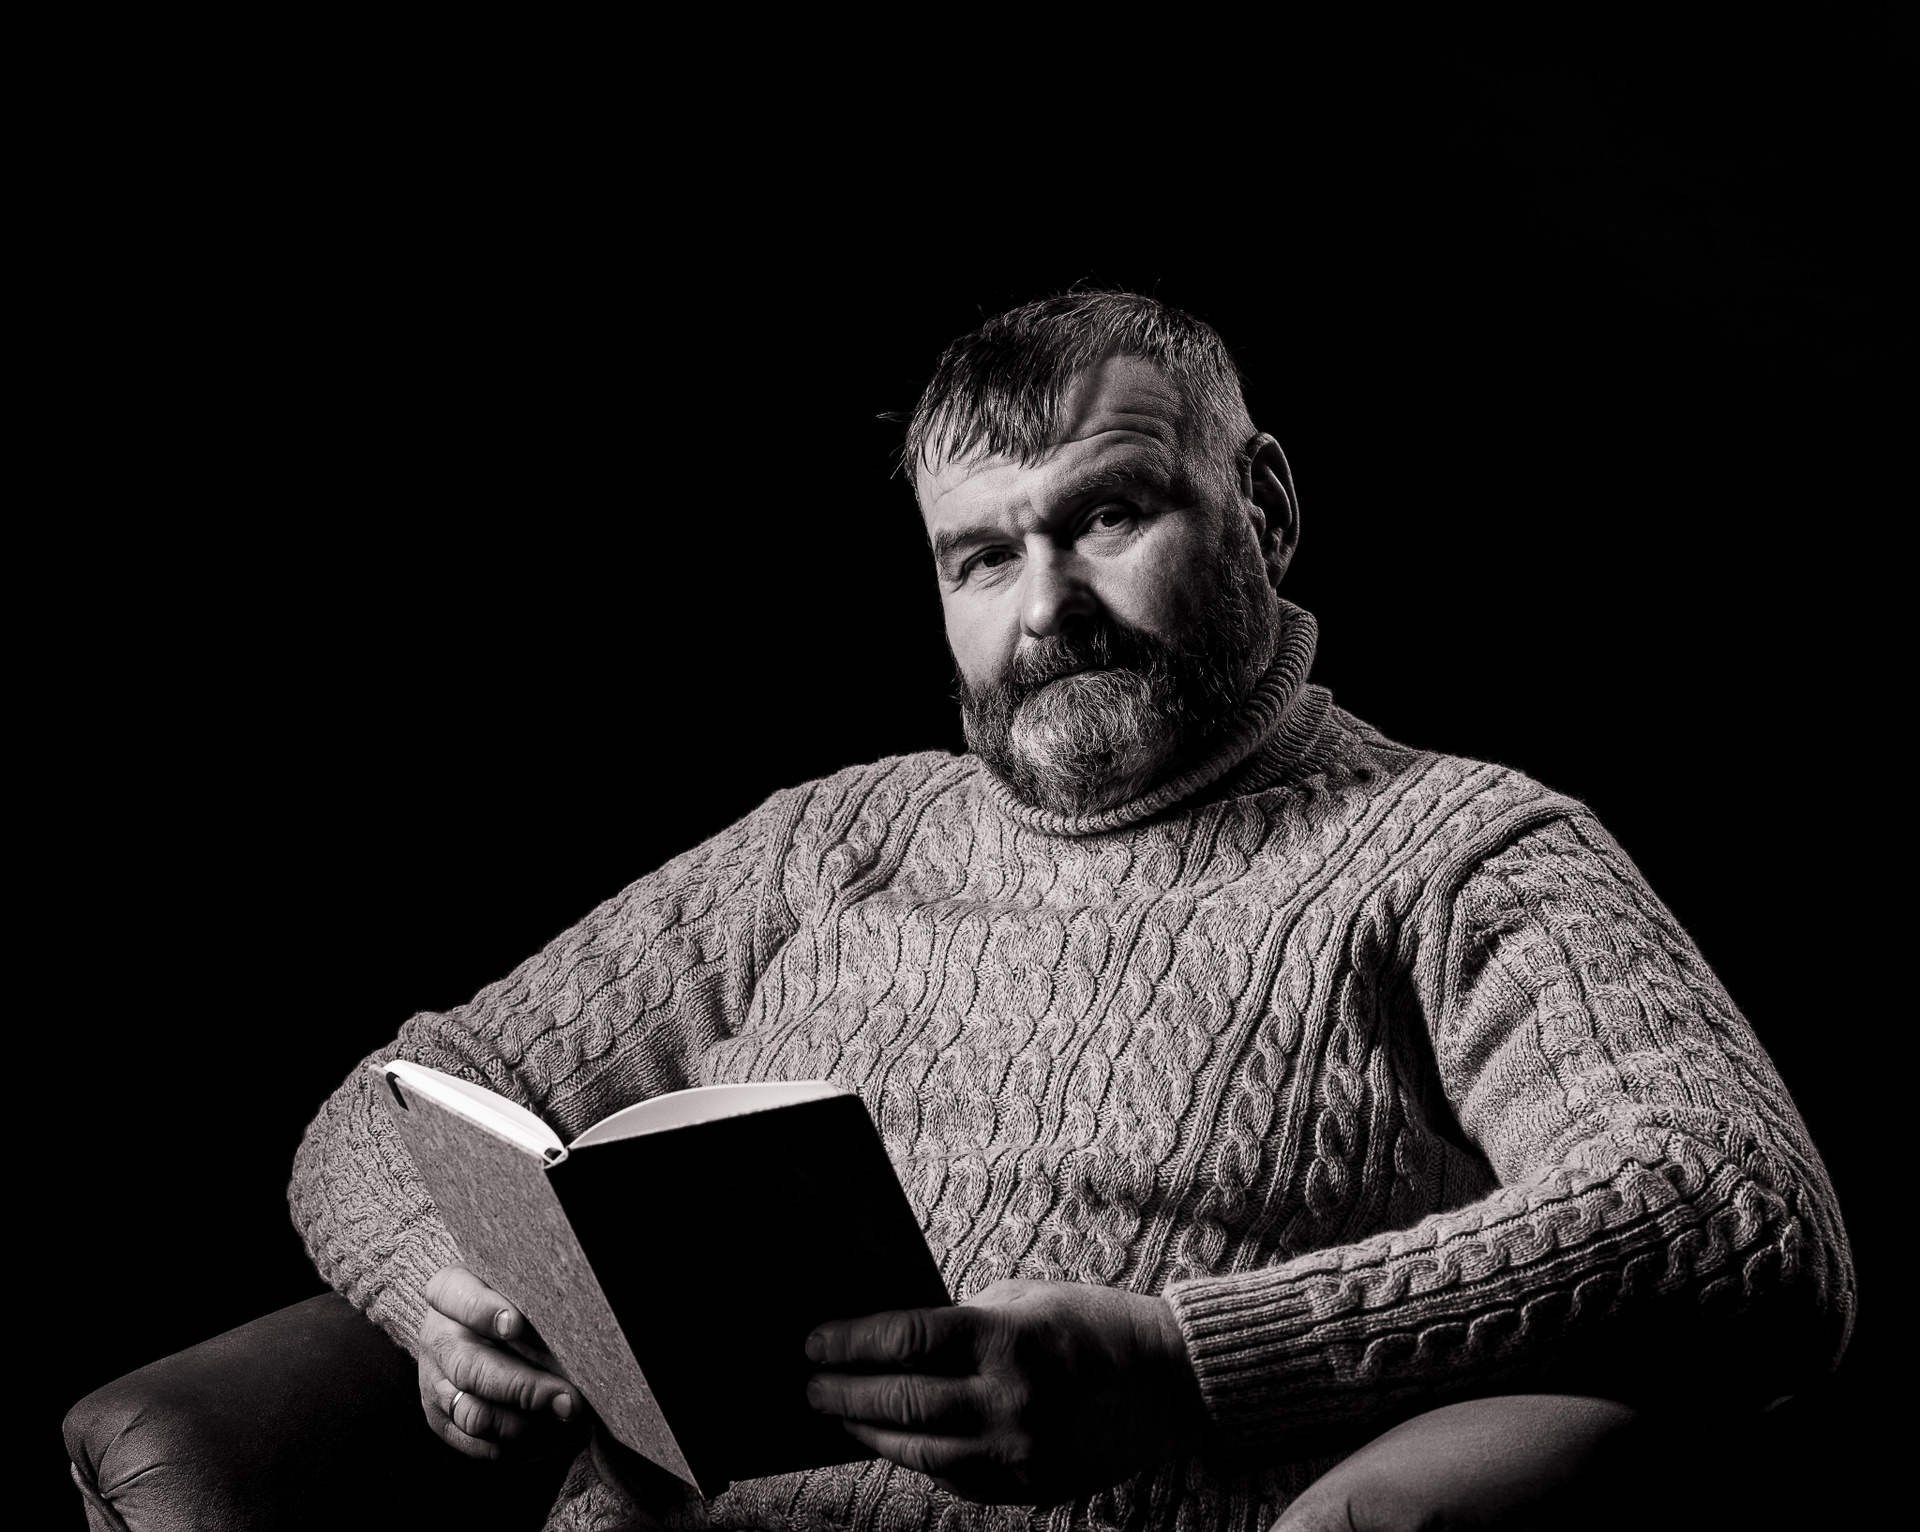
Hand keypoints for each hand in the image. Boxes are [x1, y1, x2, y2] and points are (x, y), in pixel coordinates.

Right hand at [417, 1264, 583, 1459]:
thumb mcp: (511, 1283)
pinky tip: (555, 1435)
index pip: (453, 1295)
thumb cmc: (508, 1299)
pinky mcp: (444, 1422)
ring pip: (475, 1415)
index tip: (517, 1323)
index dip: (484, 1311)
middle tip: (567, 1397)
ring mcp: (435, 1385)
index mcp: (447, 1294)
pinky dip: (521, 1446)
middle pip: (471, 1369)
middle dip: (523, 1388)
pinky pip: (482, 1446)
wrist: (473, 1328)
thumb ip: (531, 1293)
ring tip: (566, 1416)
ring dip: (525, 1423)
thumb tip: (576, 1314)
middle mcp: (436, 1340)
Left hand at [805, 1278, 1208, 1503]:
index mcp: (1007, 1339)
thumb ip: (962, 1322)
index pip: (906, 1340)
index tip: (814, 1342)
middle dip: (844, 1394)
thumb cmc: (1090, 1324)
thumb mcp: (1023, 1300)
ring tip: (842, 1417)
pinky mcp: (1030, 1488)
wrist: (1168, 1382)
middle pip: (902, 1403)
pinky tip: (897, 1445)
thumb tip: (892, 1341)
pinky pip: (957, 1480)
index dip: (850, 1341)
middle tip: (810, 1385)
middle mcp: (1010, 1401)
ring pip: (920, 1454)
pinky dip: (921, 1462)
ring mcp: (1020, 1453)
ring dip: (871, 1435)